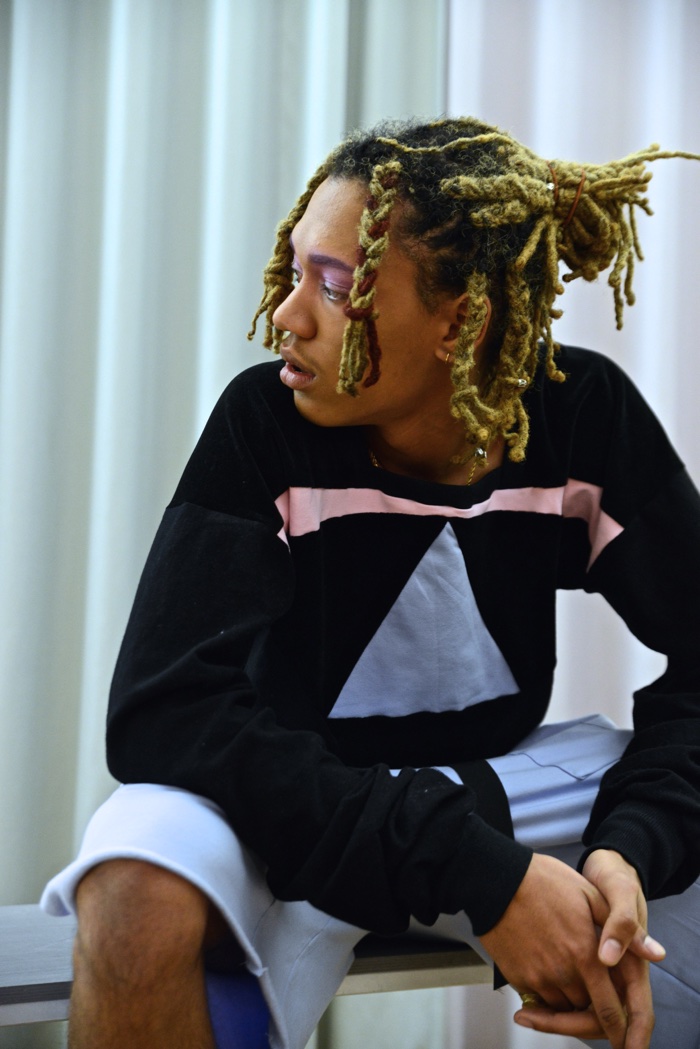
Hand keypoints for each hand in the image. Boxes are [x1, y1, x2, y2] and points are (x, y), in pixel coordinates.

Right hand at [479, 851, 659, 1047]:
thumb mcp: (590, 895)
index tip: (623, 1038)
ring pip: (562, 1007)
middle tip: (593, 1003)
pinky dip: (547, 994)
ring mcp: (538, 977)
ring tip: (569, 977)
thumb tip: (656, 955)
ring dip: (570, 1000)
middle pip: (585, 1011)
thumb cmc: (545, 882)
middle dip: (593, 1013)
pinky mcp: (517, 977)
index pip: (609, 1008)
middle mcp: (563, 973)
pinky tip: (547, 971)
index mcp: (586, 955)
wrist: (497, 879)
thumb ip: (623, 930)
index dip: (619, 1029)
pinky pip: (538, 999)